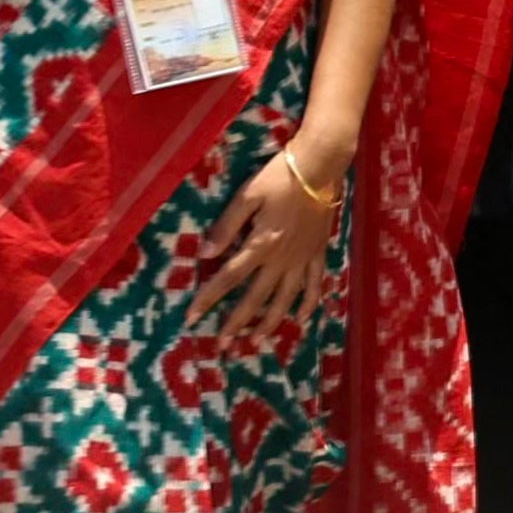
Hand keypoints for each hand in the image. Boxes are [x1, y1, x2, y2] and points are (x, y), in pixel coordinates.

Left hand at [190, 142, 344, 348]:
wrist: (320, 167)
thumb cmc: (278, 177)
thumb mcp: (247, 196)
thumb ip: (226, 226)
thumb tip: (205, 254)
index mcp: (261, 243)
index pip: (229, 277)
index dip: (209, 298)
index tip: (191, 317)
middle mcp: (282, 257)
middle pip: (256, 296)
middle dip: (237, 323)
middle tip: (222, 345)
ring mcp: (303, 257)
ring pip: (286, 298)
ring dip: (270, 322)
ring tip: (257, 341)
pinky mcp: (319, 252)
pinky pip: (315, 284)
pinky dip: (309, 303)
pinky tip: (301, 318)